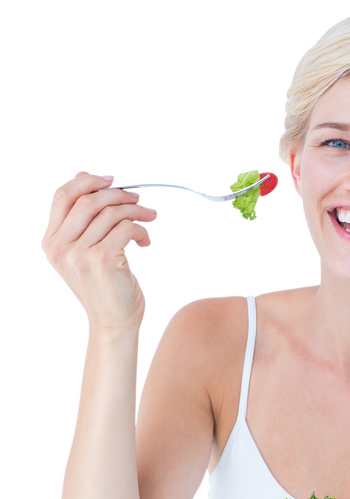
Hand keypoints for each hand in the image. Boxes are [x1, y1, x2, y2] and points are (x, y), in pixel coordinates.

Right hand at [39, 168, 159, 332]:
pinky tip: (146, 241)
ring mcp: (79, 254)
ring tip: (150, 220)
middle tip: (140, 200)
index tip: (112, 180)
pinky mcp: (102, 259)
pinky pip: (126, 226)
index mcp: (50, 242)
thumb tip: (85, 173)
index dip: (87, 180)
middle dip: (120, 194)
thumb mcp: (85, 251)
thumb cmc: (105, 287)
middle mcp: (60, 247)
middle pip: (89, 198)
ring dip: (137, 211)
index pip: (62, 195)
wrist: (113, 324)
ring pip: (112, 212)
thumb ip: (83, 219)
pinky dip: (142, 229)